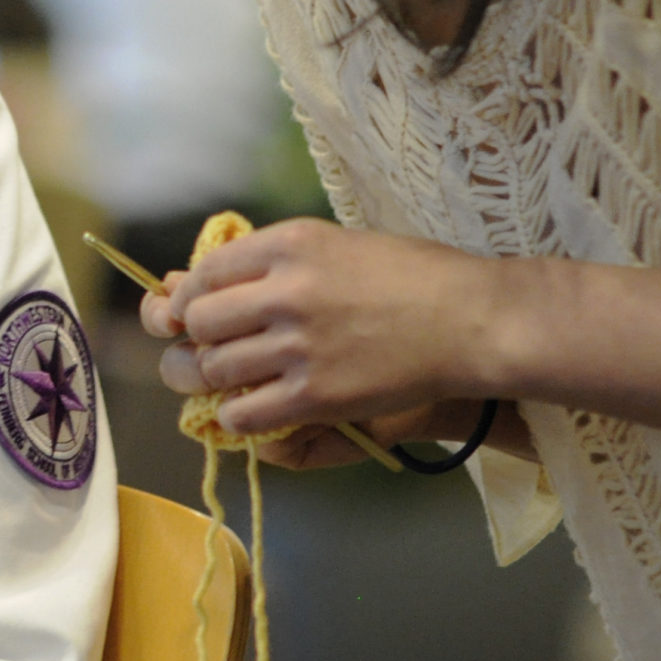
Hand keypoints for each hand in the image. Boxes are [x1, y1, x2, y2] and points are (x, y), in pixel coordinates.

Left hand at [158, 217, 509, 440]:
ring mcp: (298, 346)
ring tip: (232, 380)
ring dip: (214, 379)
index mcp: (289, 245)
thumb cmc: (415, 275)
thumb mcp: (338, 243)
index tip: (189, 312)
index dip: (188, 296)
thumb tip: (208, 279)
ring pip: (214, 369)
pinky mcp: (315, 396)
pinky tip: (254, 409)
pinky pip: (243, 414)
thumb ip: (276, 261)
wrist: (472, 321)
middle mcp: (285, 292)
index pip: (206, 271)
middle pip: (201, 322)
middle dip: (197, 339)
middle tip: (211, 349)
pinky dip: (237, 416)